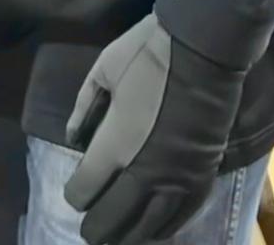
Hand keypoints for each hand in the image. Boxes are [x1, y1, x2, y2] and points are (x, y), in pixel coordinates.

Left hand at [63, 15, 244, 244]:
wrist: (202, 49)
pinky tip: (152, 233)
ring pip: (147, 227)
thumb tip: (70, 138)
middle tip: (88, 230)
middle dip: (96, 226)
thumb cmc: (147, 53)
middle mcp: (145, 172)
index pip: (87, 188)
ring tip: (115, 239)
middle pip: (114, 217)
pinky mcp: (201, 178)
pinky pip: (179, 218)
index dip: (75, 195)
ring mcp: (176, 179)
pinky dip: (162, 230)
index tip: (74, 194)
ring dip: (128, 236)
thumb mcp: (103, 69)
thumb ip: (84, 107)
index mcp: (116, 144)